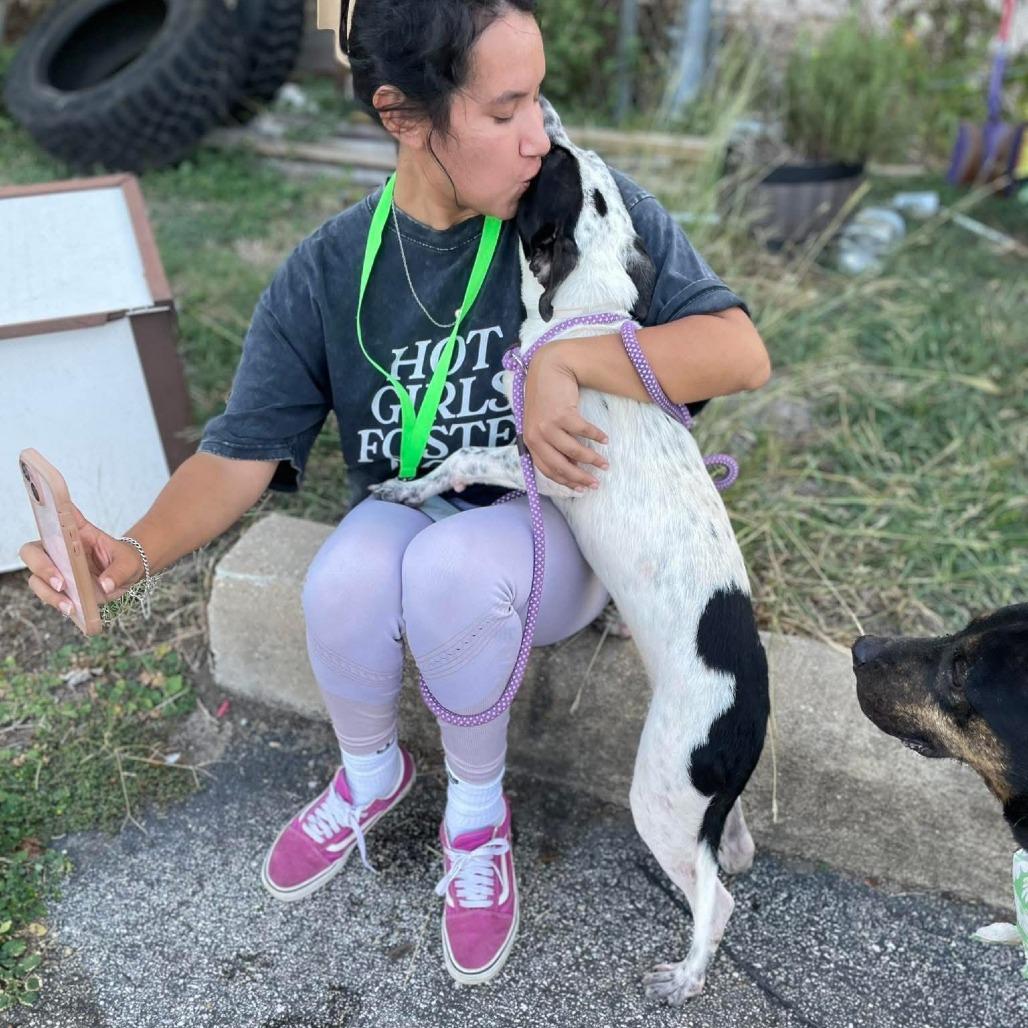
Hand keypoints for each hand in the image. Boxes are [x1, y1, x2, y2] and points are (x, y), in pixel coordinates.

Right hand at [19, 504, 143, 616]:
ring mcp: (57, 569)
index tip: (50, 520)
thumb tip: (106, 584)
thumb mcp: (128, 562)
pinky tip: (71, 609)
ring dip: (48, 592)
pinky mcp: (60, 587)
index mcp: (76, 533)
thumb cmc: (124, 560)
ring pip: (36, 578)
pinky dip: (56, 603)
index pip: (56, 519)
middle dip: (41, 567)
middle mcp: (60, 549)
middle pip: (33, 552)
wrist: (126, 576)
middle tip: (60, 583)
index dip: (48, 516)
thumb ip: (118, 571)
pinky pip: (48, 595)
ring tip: (68, 605)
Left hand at [522, 345, 609, 491]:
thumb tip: (570, 464)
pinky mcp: (562, 414)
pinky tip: (605, 440)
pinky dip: (596, 436)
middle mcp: (536, 436)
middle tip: (595, 484)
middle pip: (560, 466)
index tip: (580, 489)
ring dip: (592, 459)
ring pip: (574, 451)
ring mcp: (548, 425)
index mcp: (530, 441)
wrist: (548, 367)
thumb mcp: (540, 422)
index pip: (548, 470)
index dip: (566, 481)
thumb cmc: (546, 396)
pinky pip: (583, 431)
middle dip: (580, 477)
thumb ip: (548, 443)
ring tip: (605, 464)